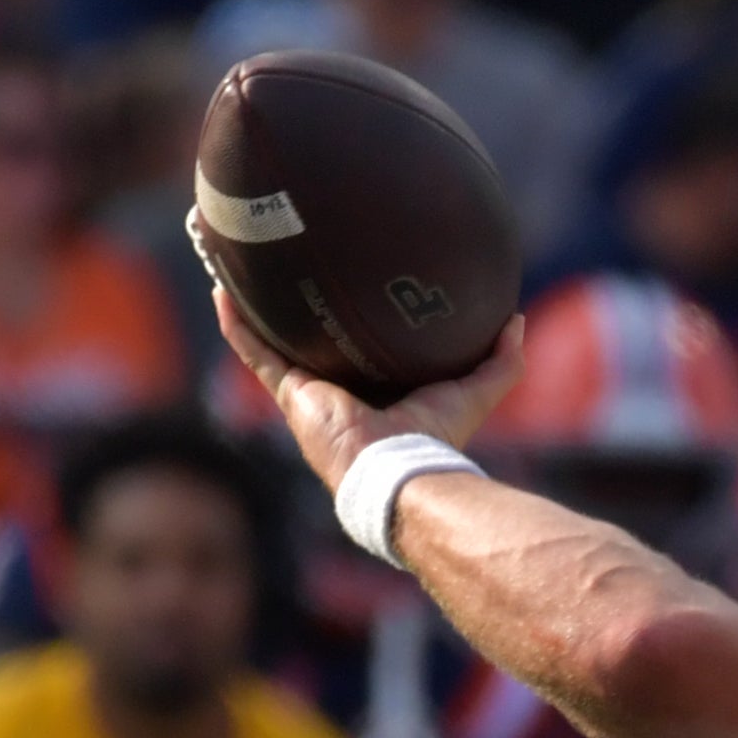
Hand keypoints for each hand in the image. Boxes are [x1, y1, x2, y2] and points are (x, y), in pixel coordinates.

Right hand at [214, 285, 524, 492]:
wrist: (398, 470)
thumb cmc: (436, 439)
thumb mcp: (477, 390)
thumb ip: (501, 360)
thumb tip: (515, 318)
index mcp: (377, 389)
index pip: (362, 348)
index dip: (353, 321)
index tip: (349, 286)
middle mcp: (339, 392)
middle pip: (314, 340)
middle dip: (297, 310)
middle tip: (287, 266)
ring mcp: (309, 394)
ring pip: (276, 342)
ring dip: (256, 309)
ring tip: (243, 267)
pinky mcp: (290, 395)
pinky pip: (256, 353)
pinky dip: (237, 324)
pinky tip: (222, 288)